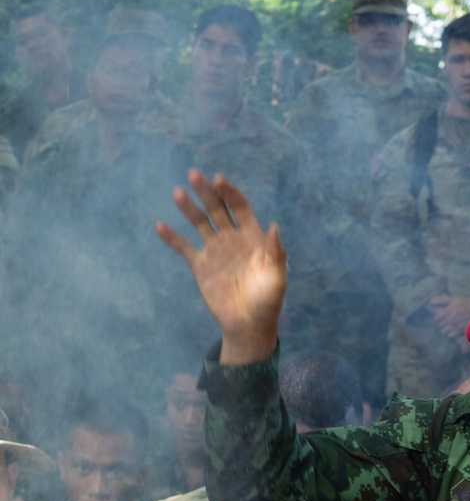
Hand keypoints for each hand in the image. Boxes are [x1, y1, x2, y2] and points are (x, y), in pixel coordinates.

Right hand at [157, 170, 286, 362]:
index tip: (219, 180)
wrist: (248, 325)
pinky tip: (161, 226)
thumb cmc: (267, 302)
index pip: (240, 207)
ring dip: (189, 207)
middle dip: (207, 192)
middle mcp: (232, 239)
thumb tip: (274, 226)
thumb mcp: (277, 278)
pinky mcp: (201, 266)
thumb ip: (275, 253)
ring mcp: (215, 251)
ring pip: (200, 222)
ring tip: (178, 193)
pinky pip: (184, 248)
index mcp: (252, 238)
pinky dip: (172, 238)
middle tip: (194, 175)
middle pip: (217, 209)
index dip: (230, 193)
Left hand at [429, 294, 469, 340]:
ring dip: (445, 328)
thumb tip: (431, 301)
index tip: (440, 316)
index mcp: (447, 311)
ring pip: (445, 330)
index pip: (437, 317)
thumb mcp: (453, 299)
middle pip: (440, 325)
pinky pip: (451, 335)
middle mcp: (450, 320)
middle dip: (441, 323)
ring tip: (448, 326)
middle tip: (444, 321)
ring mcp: (455, 326)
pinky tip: (453, 329)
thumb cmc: (465, 302)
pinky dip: (450, 333)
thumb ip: (441, 300)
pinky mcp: (461, 331)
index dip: (437, 317)